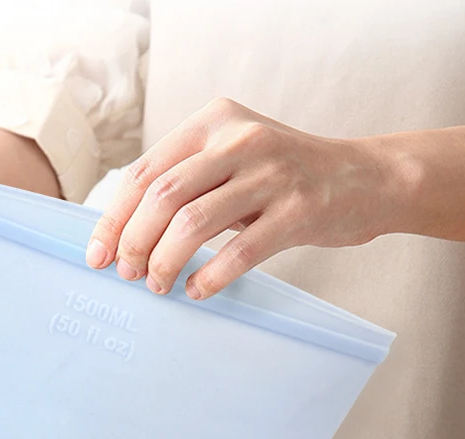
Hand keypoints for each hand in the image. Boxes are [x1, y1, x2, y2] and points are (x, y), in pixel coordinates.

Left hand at [85, 98, 395, 298]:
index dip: (113, 218)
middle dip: (134, 242)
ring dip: (165, 261)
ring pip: (194, 222)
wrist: (366, 178)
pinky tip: (198, 290)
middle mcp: (238, 139)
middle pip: (162, 195)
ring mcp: (271, 171)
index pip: (144, 172)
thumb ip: (185, 184)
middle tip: (128, 274)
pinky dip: (210, 277)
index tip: (98, 254)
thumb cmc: (284, 178)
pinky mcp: (298, 208)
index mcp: (212, 123)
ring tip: (159, 285)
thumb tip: (125, 235)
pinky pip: (240, 250)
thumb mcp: (231, 162)